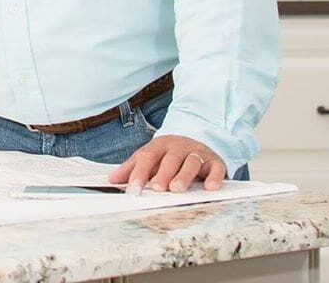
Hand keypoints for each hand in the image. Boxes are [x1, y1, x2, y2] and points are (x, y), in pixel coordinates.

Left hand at [109, 134, 224, 192]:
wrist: (196, 139)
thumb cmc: (169, 154)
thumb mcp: (150, 156)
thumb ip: (132, 168)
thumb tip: (112, 179)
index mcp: (160, 145)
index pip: (148, 157)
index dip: (139, 173)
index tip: (133, 189)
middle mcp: (179, 147)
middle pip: (170, 158)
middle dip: (163, 173)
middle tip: (157, 188)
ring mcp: (198, 153)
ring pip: (191, 162)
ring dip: (184, 175)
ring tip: (177, 188)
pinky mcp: (215, 162)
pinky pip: (216, 169)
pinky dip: (214, 178)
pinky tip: (209, 188)